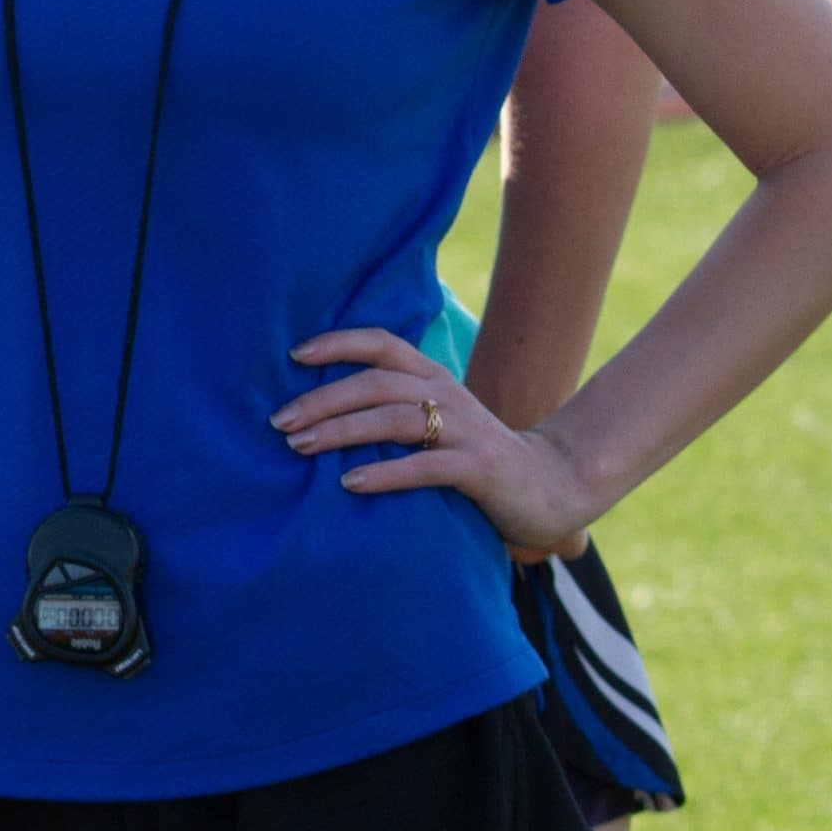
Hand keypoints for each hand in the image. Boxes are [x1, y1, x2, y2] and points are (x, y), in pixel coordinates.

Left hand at [276, 328, 598, 557]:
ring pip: (393, 420)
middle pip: (376, 383)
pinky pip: (424, 467)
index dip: (337, 343)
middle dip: (322, 399)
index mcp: (433, 377)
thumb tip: (320, 412)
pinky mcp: (479, 468)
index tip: (294, 356)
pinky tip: (350, 483)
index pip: (382, 345)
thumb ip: (394, 409)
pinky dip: (384, 474)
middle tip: (279, 421)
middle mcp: (447, 394)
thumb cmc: (475, 456)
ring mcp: (465, 430)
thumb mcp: (436, 422)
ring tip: (299, 446)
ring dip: (341, 431)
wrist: (552, 487)